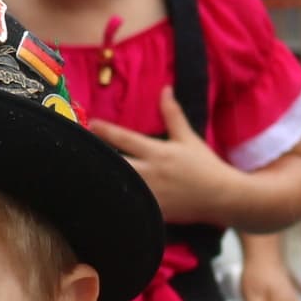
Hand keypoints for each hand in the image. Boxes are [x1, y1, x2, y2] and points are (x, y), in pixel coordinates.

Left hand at [91, 90, 244, 226]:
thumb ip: (172, 114)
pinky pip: (129, 207)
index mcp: (157, 152)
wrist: (221, 196)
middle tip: (79, 153)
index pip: (126, 139)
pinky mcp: (153, 211)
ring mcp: (150, 194)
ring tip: (83, 177)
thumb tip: (165, 89)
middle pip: (116, 165)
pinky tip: (101, 203)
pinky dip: (117, 204)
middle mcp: (150, 173)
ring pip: (119, 187)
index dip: (106, 131)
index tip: (91, 124)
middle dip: (98, 159)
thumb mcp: (187, 138)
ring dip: (104, 181)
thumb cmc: (203, 166)